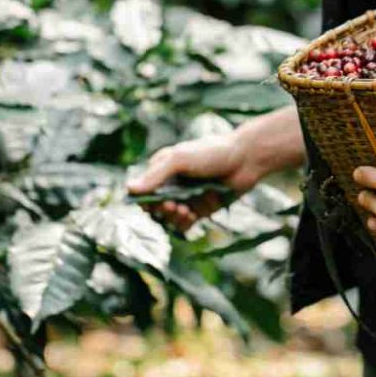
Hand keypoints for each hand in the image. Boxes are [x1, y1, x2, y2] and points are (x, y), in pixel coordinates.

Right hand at [126, 133, 260, 231]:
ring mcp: (187, 197)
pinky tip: (190, 216)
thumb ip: (156, 175)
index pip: (144, 189)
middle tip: (171, 205)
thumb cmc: (211, 152)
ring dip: (173, 217)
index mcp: (163, 168)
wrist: (245, 159)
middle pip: (155, 206)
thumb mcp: (180, 159)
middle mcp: (173, 184)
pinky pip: (186, 223)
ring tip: (184, 210)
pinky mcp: (201, 209)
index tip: (151, 202)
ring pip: (170, 217)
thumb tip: (129, 188)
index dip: (144, 199)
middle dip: (160, 209)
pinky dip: (184, 223)